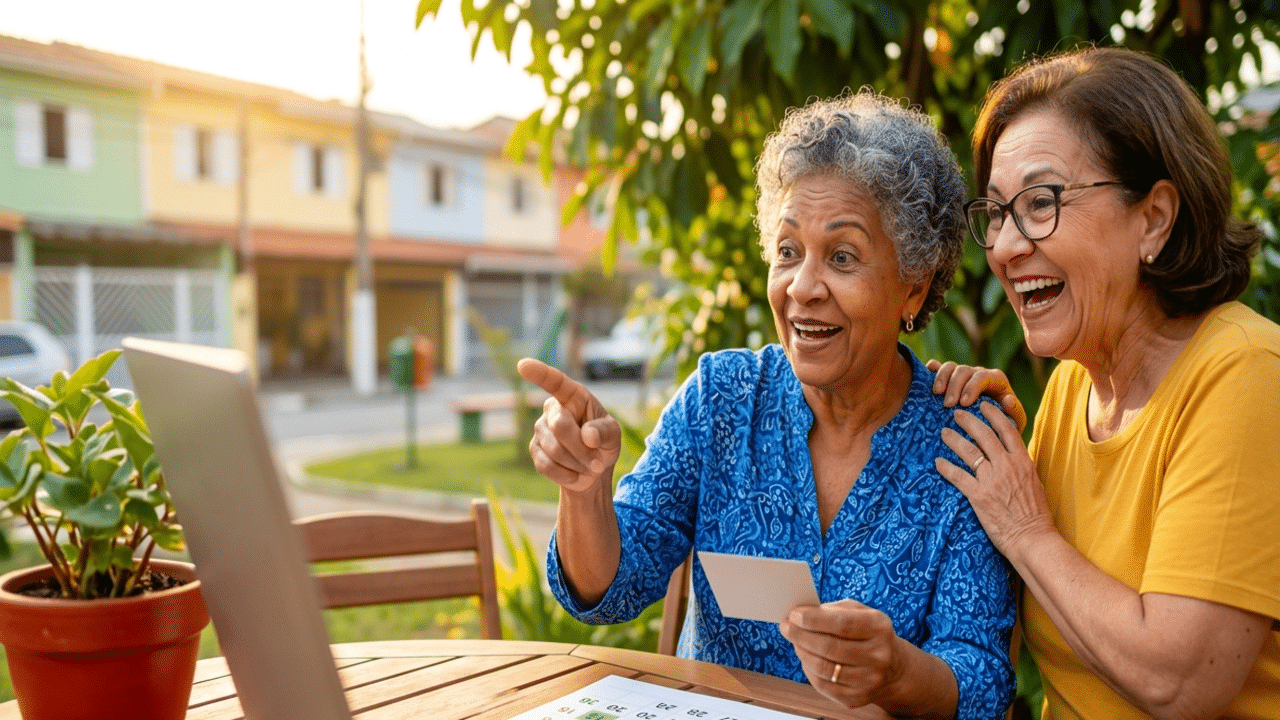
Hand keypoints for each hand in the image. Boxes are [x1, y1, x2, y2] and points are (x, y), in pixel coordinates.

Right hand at [517, 358, 620, 493]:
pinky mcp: (534, 449)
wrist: (592, 470)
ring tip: (588, 465)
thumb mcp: (614, 436)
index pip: (555, 382)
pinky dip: (566, 474)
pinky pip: (547, 465)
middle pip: (560, 426)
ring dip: (577, 463)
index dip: (540, 373)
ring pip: (555, 450)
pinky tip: (574, 473)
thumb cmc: (603, 443)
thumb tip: (588, 435)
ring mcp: (540, 429)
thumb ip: (606, 432)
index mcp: (573, 396)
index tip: (523, 365)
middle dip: (581, 448)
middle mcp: (553, 408)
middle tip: (597, 461)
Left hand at [780, 600, 904, 708]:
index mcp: (879, 628)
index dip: (814, 620)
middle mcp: (878, 656)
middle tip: (786, 627)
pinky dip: (809, 669)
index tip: (794, 614)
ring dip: (802, 652)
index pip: (842, 624)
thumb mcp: (859, 612)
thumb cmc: (867, 633)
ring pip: (823, 667)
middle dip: (801, 635)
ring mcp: (869, 680)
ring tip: (795, 641)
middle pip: (829, 647)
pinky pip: (822, 684)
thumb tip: (800, 613)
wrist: (892, 668)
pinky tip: (807, 658)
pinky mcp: (857, 698)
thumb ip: (832, 609)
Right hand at [926, 359, 1026, 431]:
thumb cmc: (1004, 426)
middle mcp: (979, 374)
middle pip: (964, 370)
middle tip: (948, 405)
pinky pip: (939, 367)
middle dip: (955, 386)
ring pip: (951, 367)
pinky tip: (926, 374)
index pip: (983, 376)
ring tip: (936, 394)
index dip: (972, 387)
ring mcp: (963, 376)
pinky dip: (933, 368)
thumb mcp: (1015, 423)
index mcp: (996, 381)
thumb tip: (1007, 399)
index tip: (963, 404)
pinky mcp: (950, 379)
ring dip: (942, 378)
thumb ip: (1015, 412)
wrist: (991, 432)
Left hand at [935, 402, 1055, 557]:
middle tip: (956, 413)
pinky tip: (938, 462)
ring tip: (944, 433)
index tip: (983, 406)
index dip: (993, 415)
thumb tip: (1014, 458)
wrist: (1032, 538)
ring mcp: (991, 480)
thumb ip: (1022, 468)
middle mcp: (1006, 466)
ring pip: (968, 451)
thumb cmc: (1036, 516)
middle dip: (968, 421)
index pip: (1007, 430)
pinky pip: (957, 476)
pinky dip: (946, 467)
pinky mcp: (978, 495)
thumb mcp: (1034, 484)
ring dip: (954, 439)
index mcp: (1023, 461)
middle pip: (984, 435)